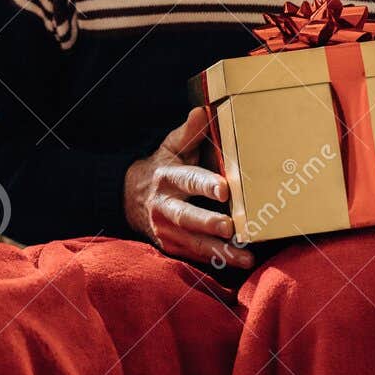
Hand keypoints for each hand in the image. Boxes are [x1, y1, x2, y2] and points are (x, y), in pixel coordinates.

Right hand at [123, 107, 253, 269]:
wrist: (130, 197)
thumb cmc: (162, 167)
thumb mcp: (171, 147)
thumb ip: (189, 132)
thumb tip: (203, 111)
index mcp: (168, 177)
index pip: (188, 180)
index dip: (205, 185)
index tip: (224, 189)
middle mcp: (165, 206)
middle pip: (187, 217)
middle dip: (209, 223)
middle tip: (230, 227)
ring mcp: (167, 230)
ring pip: (194, 243)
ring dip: (220, 251)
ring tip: (245, 258)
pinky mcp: (171, 246)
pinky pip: (195, 255)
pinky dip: (216, 260)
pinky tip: (238, 263)